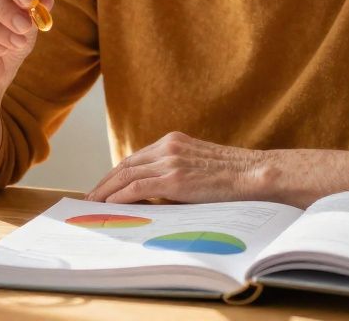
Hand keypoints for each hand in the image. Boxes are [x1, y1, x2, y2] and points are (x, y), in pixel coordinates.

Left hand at [84, 132, 269, 203]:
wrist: (257, 175)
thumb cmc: (234, 178)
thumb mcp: (200, 168)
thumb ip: (177, 174)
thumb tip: (155, 196)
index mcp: (174, 142)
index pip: (136, 158)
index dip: (116, 174)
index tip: (104, 188)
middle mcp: (168, 147)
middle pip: (126, 164)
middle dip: (105, 183)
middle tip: (90, 199)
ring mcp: (171, 161)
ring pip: (126, 174)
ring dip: (106, 191)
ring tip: (94, 206)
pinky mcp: (175, 178)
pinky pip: (137, 187)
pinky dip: (119, 197)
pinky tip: (110, 207)